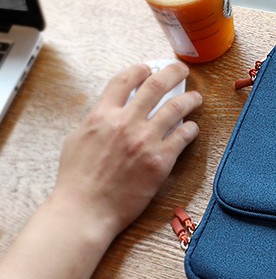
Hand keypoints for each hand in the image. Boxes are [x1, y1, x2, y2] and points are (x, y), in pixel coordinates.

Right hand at [49, 62, 201, 240]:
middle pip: (156, 85)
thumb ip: (96, 121)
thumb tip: (109, 110)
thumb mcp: (77, 140)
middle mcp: (126, 123)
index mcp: (102, 115)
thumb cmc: (77, 180)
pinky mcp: (161, 159)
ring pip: (176, 107)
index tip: (149, 68)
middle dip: (173, 72)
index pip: (124, 80)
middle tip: (182, 70)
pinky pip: (184, 135)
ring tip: (196, 98)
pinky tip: (192, 128)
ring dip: (190, 99)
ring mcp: (145, 140)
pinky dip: (191, 128)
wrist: (86, 210)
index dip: (140, 70)